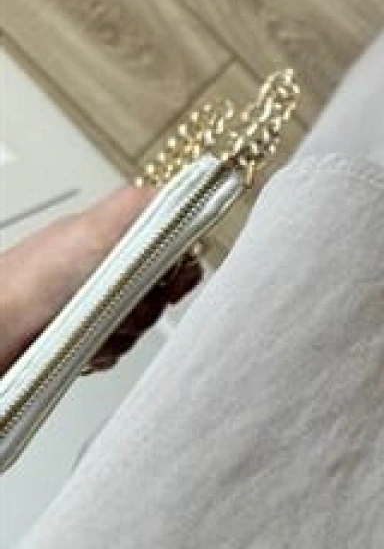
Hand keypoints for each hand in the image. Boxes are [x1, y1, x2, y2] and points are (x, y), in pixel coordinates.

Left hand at [0, 187, 203, 377]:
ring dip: (123, 330)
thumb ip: (147, 207)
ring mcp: (101, 303)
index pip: (177, 245)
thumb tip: (189, 196)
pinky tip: (83, 342)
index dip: (180, 266)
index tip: (168, 279)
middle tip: (118, 300)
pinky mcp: (90, 337)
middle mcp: (110, 266)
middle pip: (166, 290)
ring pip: (146, 324)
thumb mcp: (95, 226)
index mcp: (116, 234)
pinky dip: (106, 351)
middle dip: (147, 304)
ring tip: (90, 322)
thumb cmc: (29, 279)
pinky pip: (122, 351)